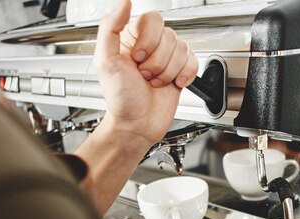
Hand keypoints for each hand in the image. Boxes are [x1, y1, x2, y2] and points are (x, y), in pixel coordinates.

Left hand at [94, 0, 198, 144]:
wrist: (136, 125)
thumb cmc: (120, 98)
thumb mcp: (105, 61)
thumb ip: (110, 27)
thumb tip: (125, 3)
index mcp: (131, 37)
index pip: (152, 20)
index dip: (148, 41)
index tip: (137, 59)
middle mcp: (150, 45)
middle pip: (169, 36)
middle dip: (157, 61)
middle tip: (144, 75)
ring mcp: (166, 58)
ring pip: (182, 49)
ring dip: (168, 72)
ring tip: (154, 82)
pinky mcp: (180, 71)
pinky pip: (193, 61)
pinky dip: (184, 75)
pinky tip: (172, 84)